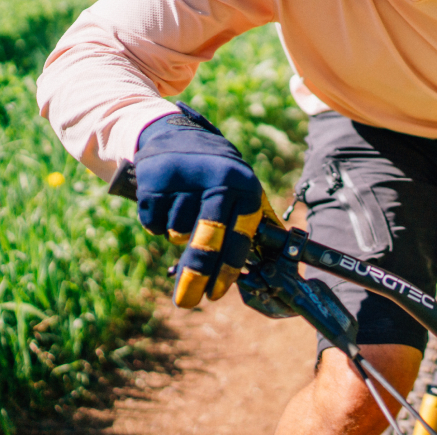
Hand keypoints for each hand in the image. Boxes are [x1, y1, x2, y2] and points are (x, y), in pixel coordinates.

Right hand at [133, 105, 263, 307]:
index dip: (227, 269)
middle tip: (188, 302)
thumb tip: (282, 254)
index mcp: (245, 187)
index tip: (217, 294)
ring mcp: (185, 180)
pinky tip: (166, 205)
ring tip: (183, 212)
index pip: (239, 236)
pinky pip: (154, 223)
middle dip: (197, 274)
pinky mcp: (156, 181)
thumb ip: (258, 219)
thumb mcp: (244, 186)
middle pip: (206, 240)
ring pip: (177, 233)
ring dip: (177, 235)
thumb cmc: (217, 172)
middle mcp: (218, 181)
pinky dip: (157, 224)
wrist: (176, 135)